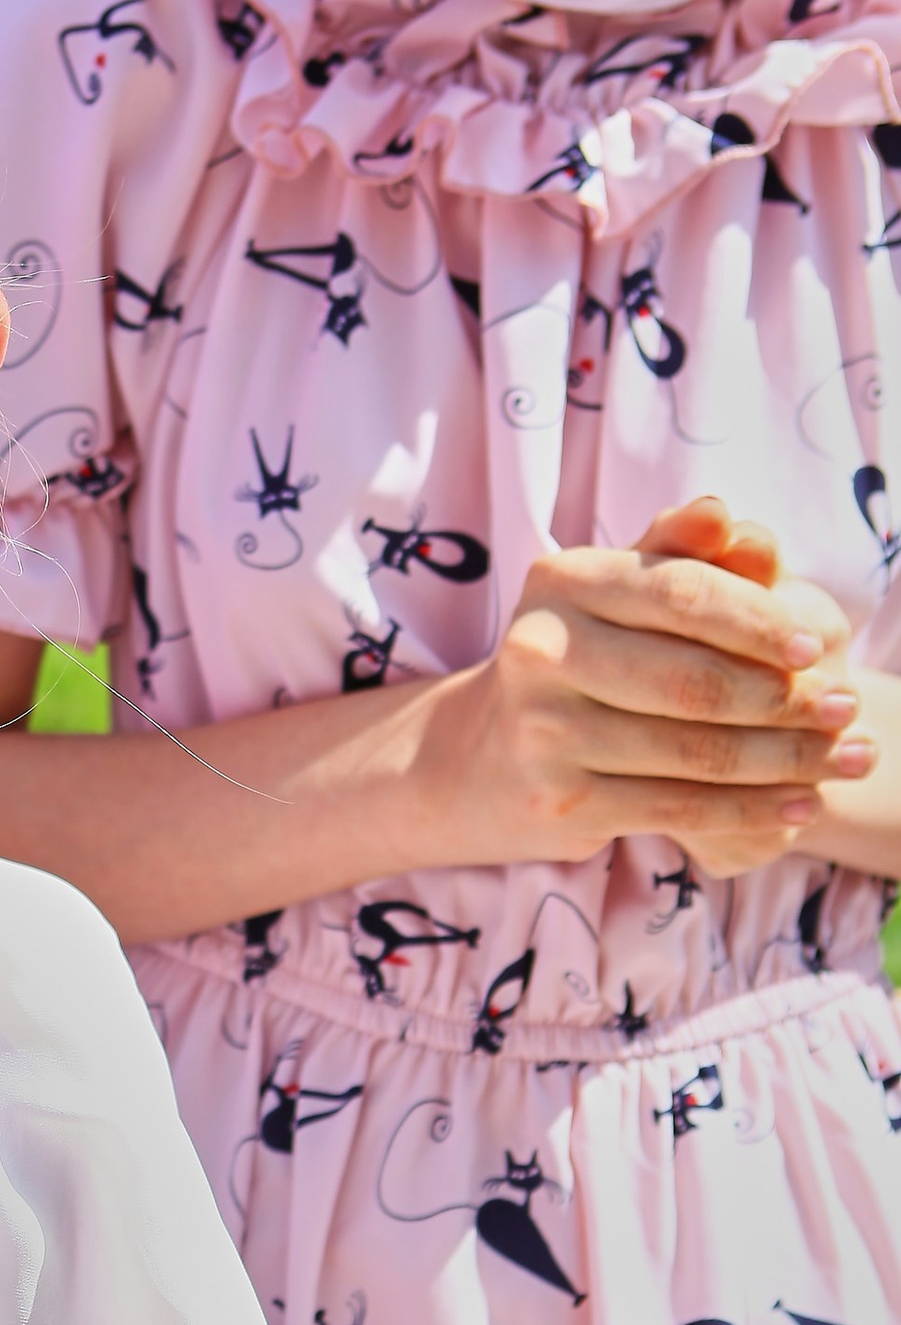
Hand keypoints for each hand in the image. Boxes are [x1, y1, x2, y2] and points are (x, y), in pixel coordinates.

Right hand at [415, 495, 872, 877]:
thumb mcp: (617, 592)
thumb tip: (724, 516)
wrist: (478, 758)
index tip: (816, 645)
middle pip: (693, 681)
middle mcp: (540, 653)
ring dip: (785, 759)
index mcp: (562, 582)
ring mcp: (545, 733)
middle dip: (784, 700)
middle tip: (847, 709)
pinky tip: (801, 803)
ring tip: (845, 759)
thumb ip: (678, 550)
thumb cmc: (579, 658)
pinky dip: (752, 808)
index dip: (758, 621)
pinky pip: (679, 807)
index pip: (681, 594)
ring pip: (695, 751)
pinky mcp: (562, 803)